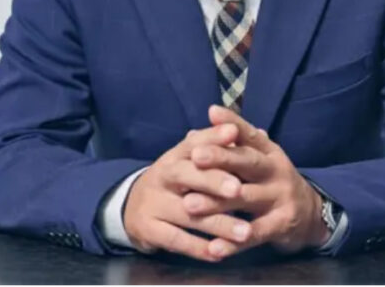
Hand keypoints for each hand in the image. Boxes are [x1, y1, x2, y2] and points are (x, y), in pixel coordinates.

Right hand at [122, 122, 254, 261]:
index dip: (213, 136)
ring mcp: (153, 203)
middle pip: (186, 174)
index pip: (194, 142)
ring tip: (245, 232)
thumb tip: (252, 131)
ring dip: (218, 224)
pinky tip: (219, 253)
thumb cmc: (176, 182)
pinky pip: (175, 240)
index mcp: (175, 155)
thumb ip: (218, 149)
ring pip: (187, 213)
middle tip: (238, 189)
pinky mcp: (148, 229)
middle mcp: (162, 175)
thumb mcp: (190, 162)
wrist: (132, 207)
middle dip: (213, 181)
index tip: (234, 132)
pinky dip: (198, 248)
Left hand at [182, 105, 330, 253]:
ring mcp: (281, 198)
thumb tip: (202, 123)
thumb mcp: (260, 160)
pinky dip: (232, 243)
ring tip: (190, 204)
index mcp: (270, 152)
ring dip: (217, 203)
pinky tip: (212, 248)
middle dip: (221, 159)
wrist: (312, 215)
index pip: (251, 134)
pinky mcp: (282, 225)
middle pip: (248, 162)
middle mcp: (277, 171)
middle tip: (195, 156)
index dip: (233, 123)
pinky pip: (254, 234)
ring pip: (246, 199)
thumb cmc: (273, 183)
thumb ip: (234, 143)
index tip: (212, 113)